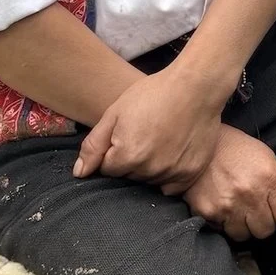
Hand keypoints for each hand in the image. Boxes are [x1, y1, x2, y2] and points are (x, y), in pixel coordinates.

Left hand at [73, 64, 230, 193]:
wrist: (196, 86)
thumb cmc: (153, 94)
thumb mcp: (115, 113)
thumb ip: (94, 146)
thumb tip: (80, 173)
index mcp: (127, 156)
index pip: (107, 170)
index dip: (113, 152)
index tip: (127, 135)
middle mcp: (149, 170)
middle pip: (129, 177)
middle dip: (131, 161)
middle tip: (144, 135)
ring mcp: (172, 173)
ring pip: (149, 181)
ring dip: (149, 168)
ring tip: (159, 141)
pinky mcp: (190, 173)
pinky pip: (171, 187)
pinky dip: (168, 176)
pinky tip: (171, 155)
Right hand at [184, 126, 275, 240]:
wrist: (199, 144)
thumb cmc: (238, 150)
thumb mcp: (269, 159)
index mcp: (269, 178)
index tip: (275, 205)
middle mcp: (250, 194)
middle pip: (267, 229)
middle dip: (264, 221)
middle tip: (255, 207)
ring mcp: (227, 205)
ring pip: (245, 236)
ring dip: (244, 226)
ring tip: (239, 209)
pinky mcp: (207, 212)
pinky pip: (223, 231)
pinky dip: (225, 224)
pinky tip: (224, 207)